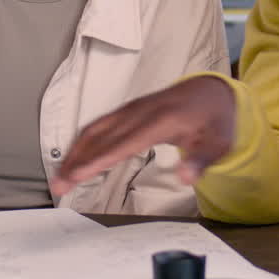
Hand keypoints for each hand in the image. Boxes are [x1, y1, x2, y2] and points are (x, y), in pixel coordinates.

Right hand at [51, 76, 236, 196]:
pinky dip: (81, 143)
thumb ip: (202, 160)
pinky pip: (99, 126)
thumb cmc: (215, 120)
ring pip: (95, 129)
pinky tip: (73, 159)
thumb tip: (185, 177)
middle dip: (77, 161)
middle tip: (58, 186)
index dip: (98, 159)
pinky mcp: (127, 112)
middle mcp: (140, 112)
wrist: (211, 92)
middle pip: (101, 137)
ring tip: (59, 178)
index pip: (123, 143)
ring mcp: (131, 109)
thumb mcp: (220, 142)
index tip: (77, 174)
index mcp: (161, 120)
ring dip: (74, 152)